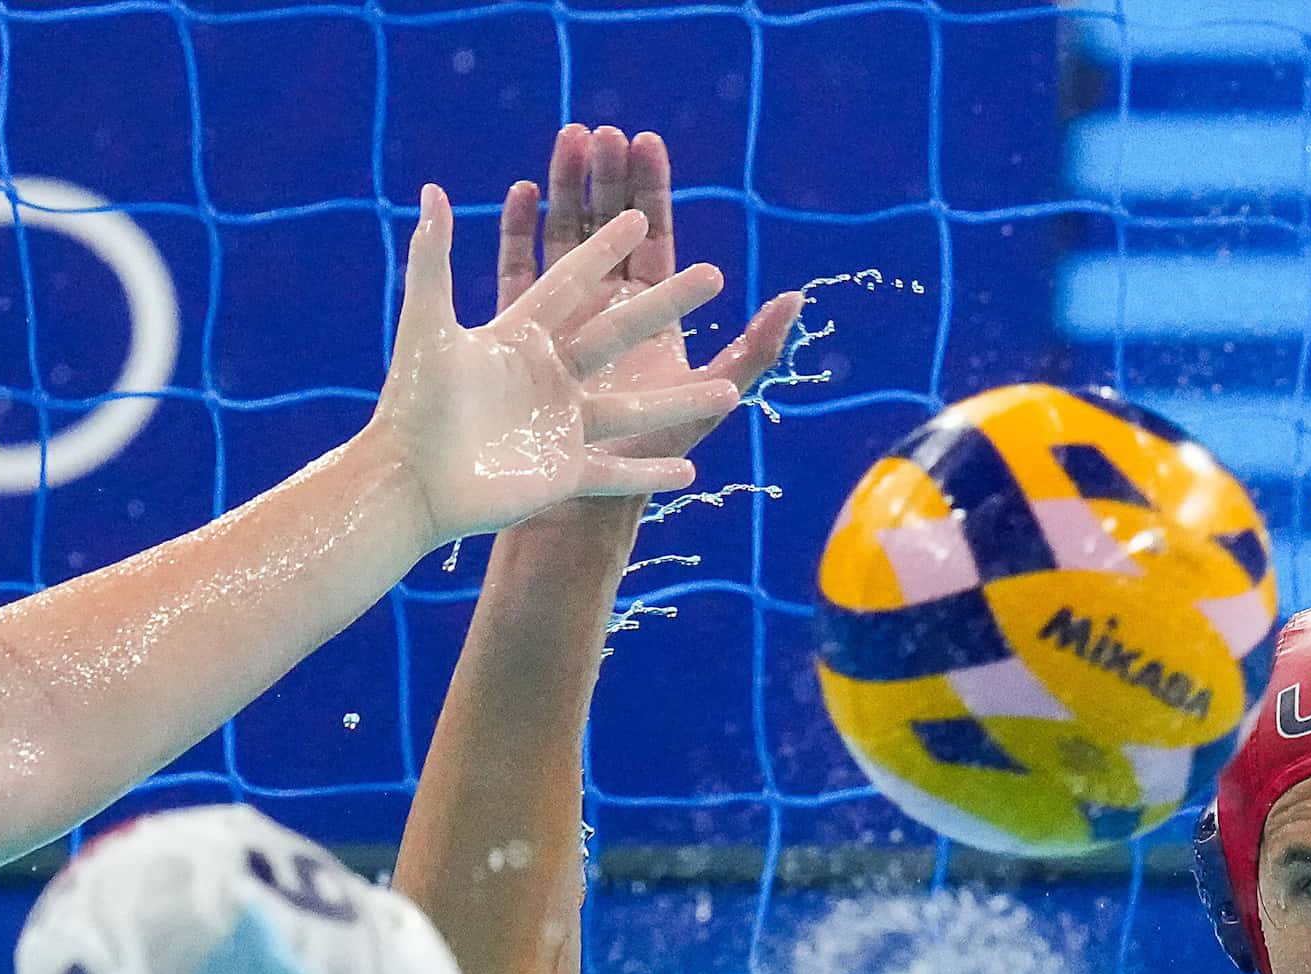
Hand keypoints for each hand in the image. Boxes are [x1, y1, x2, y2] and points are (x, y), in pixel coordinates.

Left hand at [369, 181, 738, 544]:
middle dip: (668, 302)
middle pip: (620, 328)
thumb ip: (433, 260)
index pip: (573, 278)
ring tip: (725, 397)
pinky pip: (617, 476)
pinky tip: (689, 479)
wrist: (408, 483)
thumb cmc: (412, 405)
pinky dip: (650, 477)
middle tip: (713, 274)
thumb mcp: (427, 327)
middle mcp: (552, 375)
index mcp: (524, 335)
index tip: (640, 213)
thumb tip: (431, 191)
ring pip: (637, 410)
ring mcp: (563, 425)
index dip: (604, 245)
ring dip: (682, 402)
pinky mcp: (564, 472)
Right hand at [500, 126, 803, 480]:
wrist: (584, 506)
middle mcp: (603, 310)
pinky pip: (515, 274)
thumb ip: (755, 352)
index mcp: (647, 315)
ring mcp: (558, 320)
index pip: (652, 237)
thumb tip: (795, 298)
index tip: (646, 141)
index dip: (649, 189)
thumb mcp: (707, 402)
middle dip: (602, 177)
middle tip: (600, 130)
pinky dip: (517, 231)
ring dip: (562, 189)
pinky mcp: (517, 339)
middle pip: (603, 226)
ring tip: (566, 142)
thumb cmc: (649, 458)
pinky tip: (522, 193)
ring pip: (560, 239)